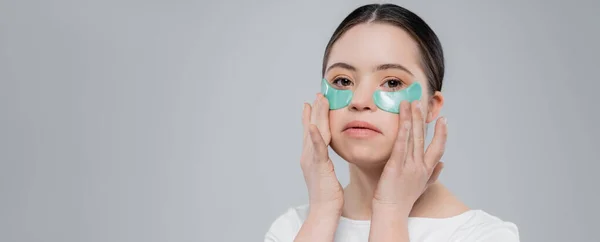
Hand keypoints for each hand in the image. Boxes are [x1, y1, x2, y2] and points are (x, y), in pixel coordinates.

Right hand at [300, 93, 343, 211]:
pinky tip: (314, 125)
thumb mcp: (325, 173)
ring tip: (319, 100)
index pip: (311, 132)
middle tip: (317, 94)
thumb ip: (324, 162)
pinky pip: (317, 149)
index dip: (310, 117)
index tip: (311, 102)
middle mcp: (308, 156)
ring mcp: (311, 160)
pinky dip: (315, 136)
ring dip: (316, 115)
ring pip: (314, 133)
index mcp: (310, 157)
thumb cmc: (328, 196)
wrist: (324, 210)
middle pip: (311, 127)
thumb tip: (325, 157)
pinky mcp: (319, 166)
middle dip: (314, 110)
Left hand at [372, 100, 446, 210]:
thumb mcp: (422, 187)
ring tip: (411, 104)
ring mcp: (409, 165)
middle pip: (423, 138)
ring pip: (413, 138)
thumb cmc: (403, 200)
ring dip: (412, 119)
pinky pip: (401, 145)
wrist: (392, 213)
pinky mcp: (395, 166)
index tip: (443, 120)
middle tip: (421, 103)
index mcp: (426, 170)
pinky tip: (403, 119)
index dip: (442, 134)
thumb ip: (434, 175)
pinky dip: (403, 131)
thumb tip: (444, 164)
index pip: (437, 149)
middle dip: (422, 119)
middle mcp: (420, 166)